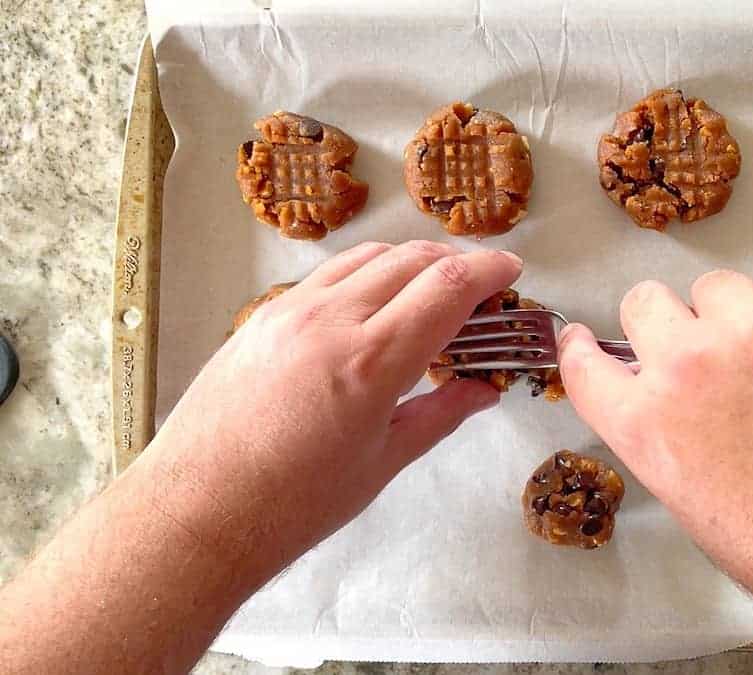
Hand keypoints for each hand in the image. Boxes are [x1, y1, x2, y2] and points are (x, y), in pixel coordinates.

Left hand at [139, 240, 521, 574]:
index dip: (489, 270)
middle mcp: (330, 320)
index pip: (447, 287)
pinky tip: (372, 308)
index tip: (510, 271)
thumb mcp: (382, 463)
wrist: (197, 512)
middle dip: (456, 264)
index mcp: (371, 361)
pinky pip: (327, 276)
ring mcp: (289, 311)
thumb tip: (482, 392)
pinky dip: (365, 275)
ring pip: (367, 257)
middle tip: (478, 291)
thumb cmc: (293, 504)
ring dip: (410, 262)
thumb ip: (439, 415)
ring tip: (430, 292)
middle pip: (412, 259)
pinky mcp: (260, 317)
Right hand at [559, 261, 752, 587]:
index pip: (585, 362)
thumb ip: (663, 433)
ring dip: (738, 313)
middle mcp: (686, 365)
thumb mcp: (690, 499)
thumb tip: (669, 396)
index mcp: (644, 423)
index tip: (589, 339)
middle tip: (711, 356)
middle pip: (646, 302)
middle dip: (671, 326)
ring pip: (719, 286)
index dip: (585, 347)